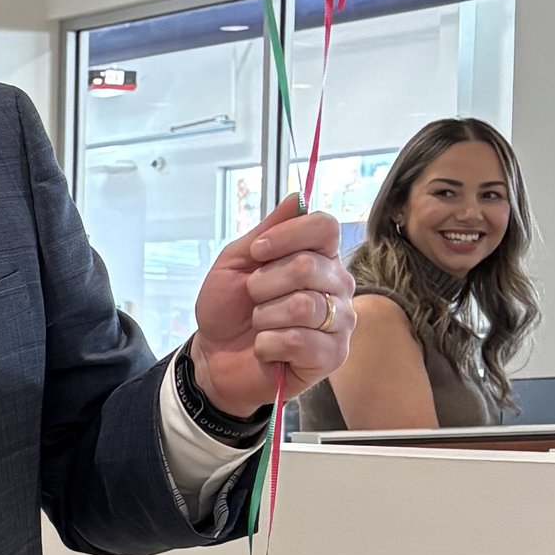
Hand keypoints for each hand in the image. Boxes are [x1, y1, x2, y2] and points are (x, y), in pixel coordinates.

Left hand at [187, 193, 355, 414]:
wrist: (214, 356)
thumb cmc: (228, 309)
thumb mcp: (236, 262)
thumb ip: (267, 231)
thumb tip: (297, 198)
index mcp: (319, 257)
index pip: (325, 227)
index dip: (288, 235)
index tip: (257, 252)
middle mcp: (337, 286)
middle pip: (310, 265)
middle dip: (264, 283)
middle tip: (254, 298)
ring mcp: (340, 322)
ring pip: (304, 305)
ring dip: (265, 316)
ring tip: (260, 324)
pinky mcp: (332, 356)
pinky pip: (298, 340)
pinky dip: (267, 344)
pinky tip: (266, 348)